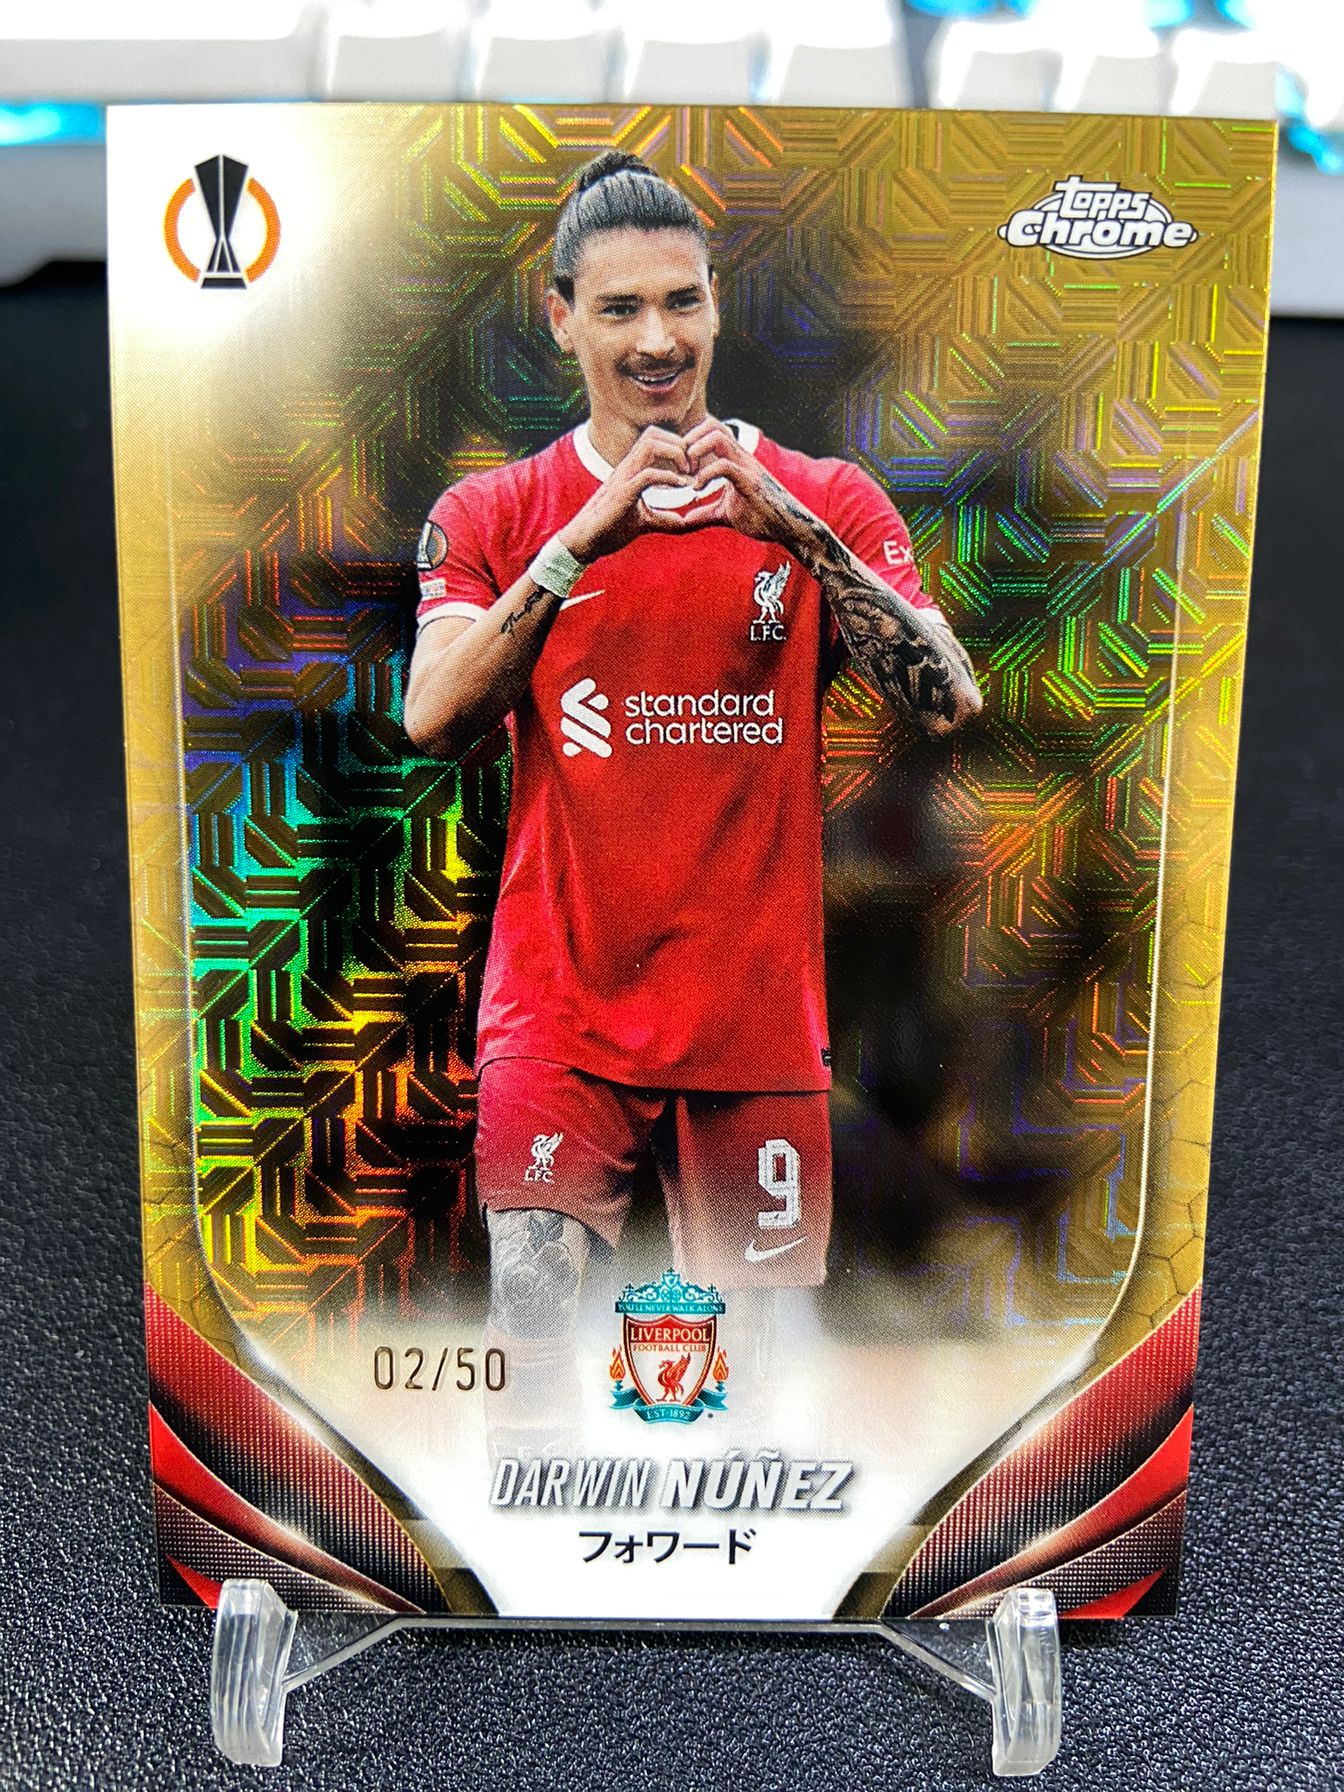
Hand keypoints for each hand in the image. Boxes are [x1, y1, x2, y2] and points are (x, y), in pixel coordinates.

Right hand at [558, 427, 699, 561]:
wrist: (586, 542)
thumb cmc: (610, 529)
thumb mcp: (643, 522)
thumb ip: (663, 519)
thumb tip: (681, 522)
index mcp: (631, 470)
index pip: (654, 439)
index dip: (677, 447)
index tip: (691, 469)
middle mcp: (627, 468)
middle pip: (653, 434)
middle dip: (679, 445)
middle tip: (693, 468)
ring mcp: (624, 478)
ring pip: (650, 445)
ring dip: (675, 455)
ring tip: (687, 475)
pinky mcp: (622, 494)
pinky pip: (648, 475)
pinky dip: (668, 477)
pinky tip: (681, 488)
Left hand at [680, 419, 813, 549]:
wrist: (788, 527)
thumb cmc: (760, 517)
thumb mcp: (725, 514)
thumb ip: (704, 513)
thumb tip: (684, 520)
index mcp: (736, 459)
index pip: (713, 430)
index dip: (692, 440)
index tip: (681, 465)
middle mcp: (742, 457)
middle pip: (713, 425)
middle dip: (691, 439)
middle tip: (682, 465)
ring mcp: (747, 467)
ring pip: (718, 438)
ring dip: (696, 451)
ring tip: (689, 473)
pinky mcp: (749, 481)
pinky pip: (724, 466)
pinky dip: (705, 474)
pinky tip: (696, 489)